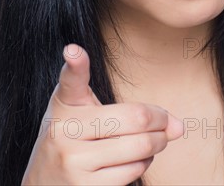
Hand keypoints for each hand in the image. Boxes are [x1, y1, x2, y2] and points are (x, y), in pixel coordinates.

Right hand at [21, 43, 182, 184]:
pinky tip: (138, 158)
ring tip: (155, 140)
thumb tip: (180, 126)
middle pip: (134, 118)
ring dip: (158, 143)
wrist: (43, 183)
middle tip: (167, 122)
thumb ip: (125, 107)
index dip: (74, 63)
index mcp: (65, 104)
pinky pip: (132, 171)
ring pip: (139, 147)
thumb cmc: (72, 135)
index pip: (71, 80)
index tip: (73, 50)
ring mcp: (74, 162)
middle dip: (161, 121)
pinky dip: (145, 163)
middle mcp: (65, 131)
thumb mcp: (81, 109)